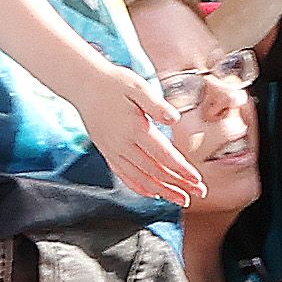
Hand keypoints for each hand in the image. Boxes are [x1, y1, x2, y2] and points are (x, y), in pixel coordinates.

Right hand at [66, 63, 201, 205]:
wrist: (83, 84)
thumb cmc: (113, 83)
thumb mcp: (137, 86)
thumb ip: (156, 104)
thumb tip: (174, 119)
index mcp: (135, 128)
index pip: (163, 155)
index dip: (182, 170)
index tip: (197, 180)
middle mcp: (123, 144)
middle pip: (155, 172)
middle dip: (178, 185)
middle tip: (198, 194)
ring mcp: (113, 151)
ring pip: (140, 178)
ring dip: (162, 191)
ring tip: (180, 199)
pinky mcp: (107, 152)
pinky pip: (124, 175)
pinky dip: (139, 187)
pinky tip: (152, 193)